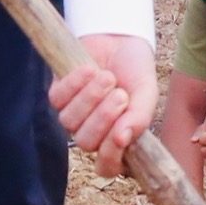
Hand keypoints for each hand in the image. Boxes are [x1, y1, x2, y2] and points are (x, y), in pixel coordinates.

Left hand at [49, 32, 158, 176]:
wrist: (121, 38)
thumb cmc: (135, 70)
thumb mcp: (147, 93)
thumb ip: (140, 118)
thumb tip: (123, 139)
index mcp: (117, 138)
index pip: (107, 166)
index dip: (110, 157)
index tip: (122, 136)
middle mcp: (93, 131)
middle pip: (86, 143)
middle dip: (103, 118)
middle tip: (121, 95)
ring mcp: (74, 114)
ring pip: (70, 122)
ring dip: (90, 98)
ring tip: (108, 78)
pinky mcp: (58, 94)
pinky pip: (58, 99)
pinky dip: (75, 83)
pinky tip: (90, 69)